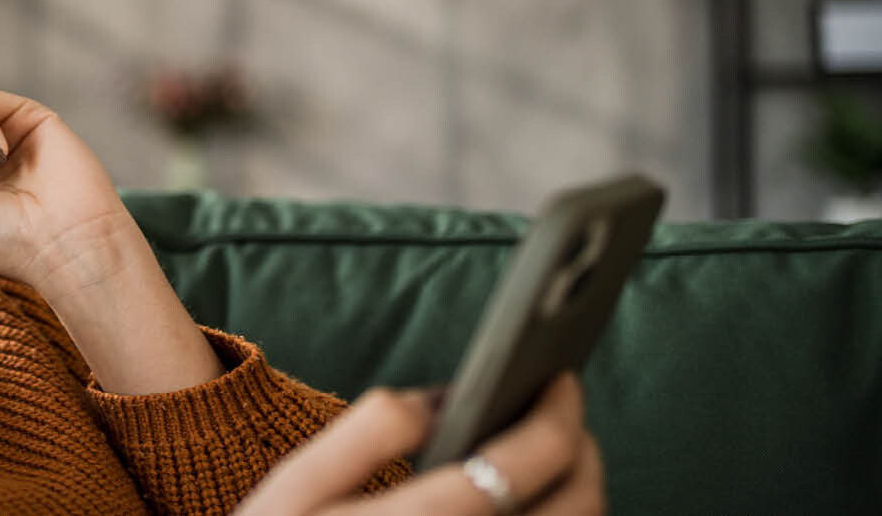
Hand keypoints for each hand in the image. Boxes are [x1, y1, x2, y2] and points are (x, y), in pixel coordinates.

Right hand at [235, 373, 603, 514]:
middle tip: (562, 414)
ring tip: (551, 458)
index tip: (558, 378)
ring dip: (580, 493)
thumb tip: (444, 397)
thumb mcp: (298, 485)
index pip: (523, 463)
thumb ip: (370, 430)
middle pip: (575, 510)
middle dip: (583, 449)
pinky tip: (530, 506)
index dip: (557, 413)